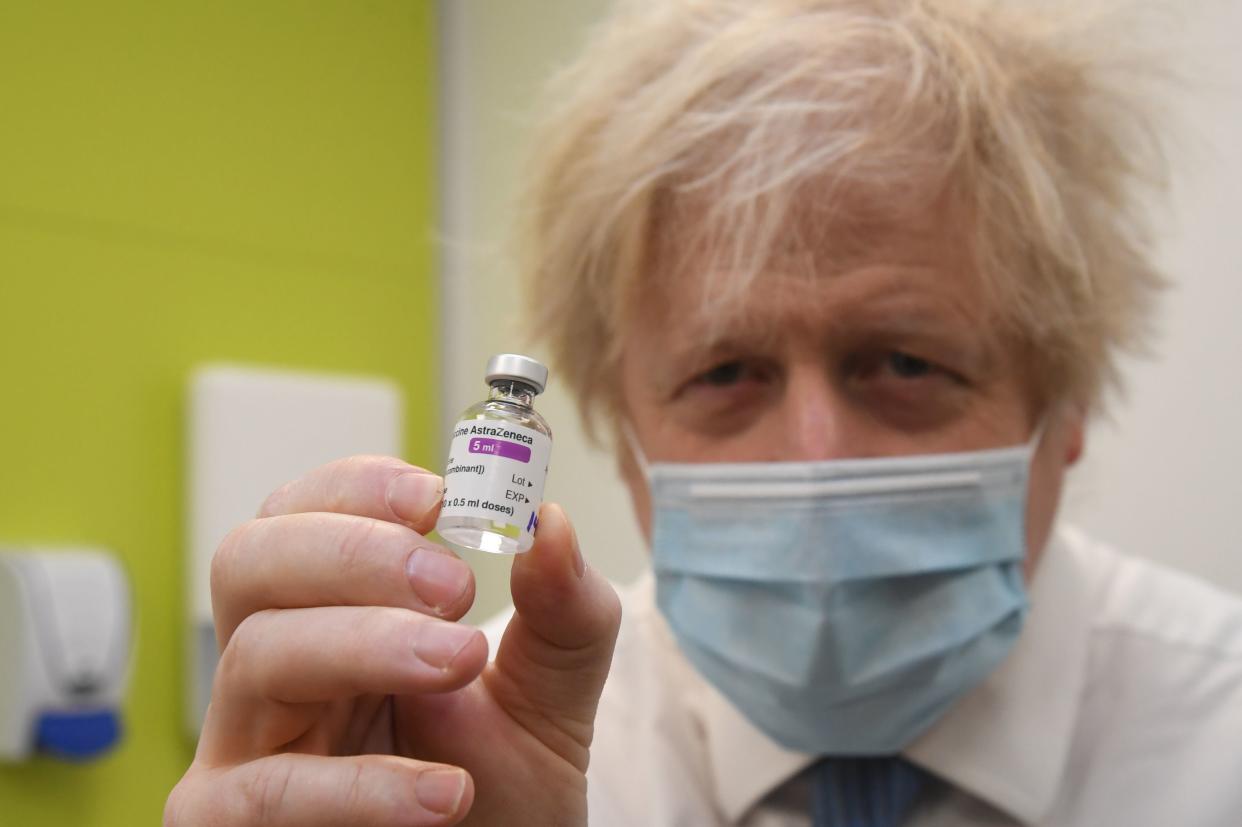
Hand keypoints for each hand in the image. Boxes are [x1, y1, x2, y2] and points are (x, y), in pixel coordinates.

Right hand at [165, 455, 621, 825]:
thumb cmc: (503, 787)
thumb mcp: (551, 692)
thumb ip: (562, 610)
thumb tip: (550, 524)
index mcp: (332, 609)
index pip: (303, 514)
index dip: (357, 489)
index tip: (438, 498)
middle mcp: (274, 662)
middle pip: (249, 559)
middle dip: (352, 552)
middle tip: (453, 584)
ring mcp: (243, 741)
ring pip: (254, 655)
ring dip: (365, 644)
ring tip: (460, 662)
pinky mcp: (228, 819)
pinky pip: (265, 789)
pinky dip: (359, 785)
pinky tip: (445, 791)